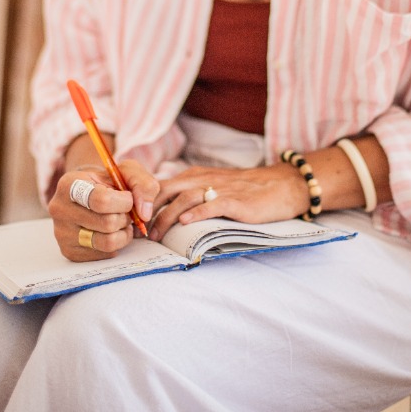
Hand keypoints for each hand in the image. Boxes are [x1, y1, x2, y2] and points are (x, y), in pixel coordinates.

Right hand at [49, 159, 159, 261]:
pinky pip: (103, 255)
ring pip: (106, 242)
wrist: (88, 195)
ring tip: (122, 223)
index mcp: (69, 184)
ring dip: (123, 234)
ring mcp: (61, 232)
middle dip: (125, 218)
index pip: (101, 200)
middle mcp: (59, 209)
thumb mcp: (127, 171)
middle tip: (126, 212)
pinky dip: (115, 245)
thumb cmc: (108, 182)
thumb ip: (143, 185)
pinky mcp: (68, 251)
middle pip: (107, 223)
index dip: (124, 202)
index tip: (128, 198)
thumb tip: (145, 213)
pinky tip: (112, 233)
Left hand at [148, 163, 308, 241]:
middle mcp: (202, 179)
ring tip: (156, 235)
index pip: (160, 186)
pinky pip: (212, 204)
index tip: (132, 223)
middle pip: (166, 191)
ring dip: (166, 217)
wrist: (278, 185)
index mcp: (193, 177)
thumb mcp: (211, 188)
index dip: (143, 204)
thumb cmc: (242, 191)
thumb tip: (161, 217)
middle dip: (148, 211)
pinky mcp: (235, 200)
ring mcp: (218, 189)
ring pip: (184, 199)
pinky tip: (186, 223)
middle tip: (138, 232)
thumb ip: (189, 197)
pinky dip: (197, 213)